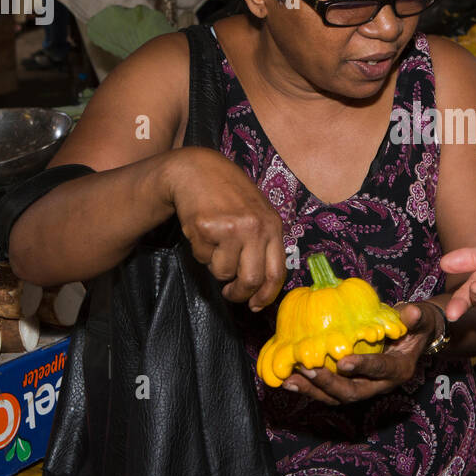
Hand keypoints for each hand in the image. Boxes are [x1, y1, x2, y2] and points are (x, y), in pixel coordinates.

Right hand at [161, 147, 286, 308]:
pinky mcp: (207, 227)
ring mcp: (232, 227)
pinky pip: (203, 257)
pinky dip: (200, 251)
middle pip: (251, 279)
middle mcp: (256, 227)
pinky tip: (203, 230)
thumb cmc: (229, 196)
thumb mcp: (257, 215)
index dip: (266, 295)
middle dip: (238, 293)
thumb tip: (260, 286)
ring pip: (223, 272)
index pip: (277, 272)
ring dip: (216, 265)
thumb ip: (263, 244)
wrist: (199, 170)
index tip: (256, 305)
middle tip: (230, 293)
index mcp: (273, 226)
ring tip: (215, 243)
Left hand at [281, 301, 437, 403]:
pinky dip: (308, 386)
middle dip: (328, 383)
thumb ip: (416, 318)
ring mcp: (363, 388)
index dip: (364, 367)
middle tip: (307, 368)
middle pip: (352, 392)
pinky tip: (288, 378)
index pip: (381, 370)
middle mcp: (380, 385)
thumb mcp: (422, 319)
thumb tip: (412, 312)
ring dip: (312, 389)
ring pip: (335, 397)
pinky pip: (327, 391)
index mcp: (398, 370)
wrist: (412, 339)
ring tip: (289, 379)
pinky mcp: (349, 386)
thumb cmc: (415, 326)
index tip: (344, 362)